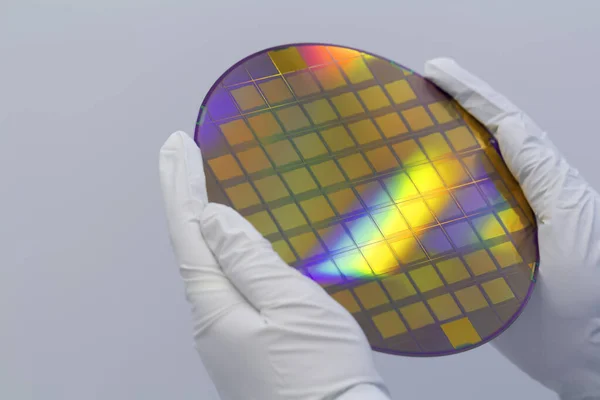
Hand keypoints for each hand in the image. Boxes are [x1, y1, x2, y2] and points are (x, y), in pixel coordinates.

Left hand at [159, 132, 390, 399]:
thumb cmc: (321, 375)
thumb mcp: (289, 304)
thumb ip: (248, 259)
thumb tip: (212, 219)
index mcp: (217, 307)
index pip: (189, 232)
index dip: (180, 186)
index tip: (173, 147)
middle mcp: (213, 321)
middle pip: (192, 245)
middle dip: (185, 195)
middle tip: (178, 154)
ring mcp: (228, 335)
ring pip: (210, 266)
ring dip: (203, 222)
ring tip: (195, 187)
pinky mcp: (248, 344)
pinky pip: (229, 286)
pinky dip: (225, 254)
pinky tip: (232, 247)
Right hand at [424, 59, 599, 399]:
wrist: (583, 356)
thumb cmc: (589, 297)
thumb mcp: (572, 223)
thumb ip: (543, 177)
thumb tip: (510, 129)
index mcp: (543, 183)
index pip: (503, 125)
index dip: (471, 94)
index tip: (437, 72)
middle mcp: (518, 197)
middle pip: (483, 140)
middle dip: (455, 106)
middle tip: (423, 81)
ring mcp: (495, 224)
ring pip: (464, 174)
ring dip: (439, 144)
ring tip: (412, 118)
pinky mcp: (477, 254)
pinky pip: (446, 217)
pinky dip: (429, 195)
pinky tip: (411, 186)